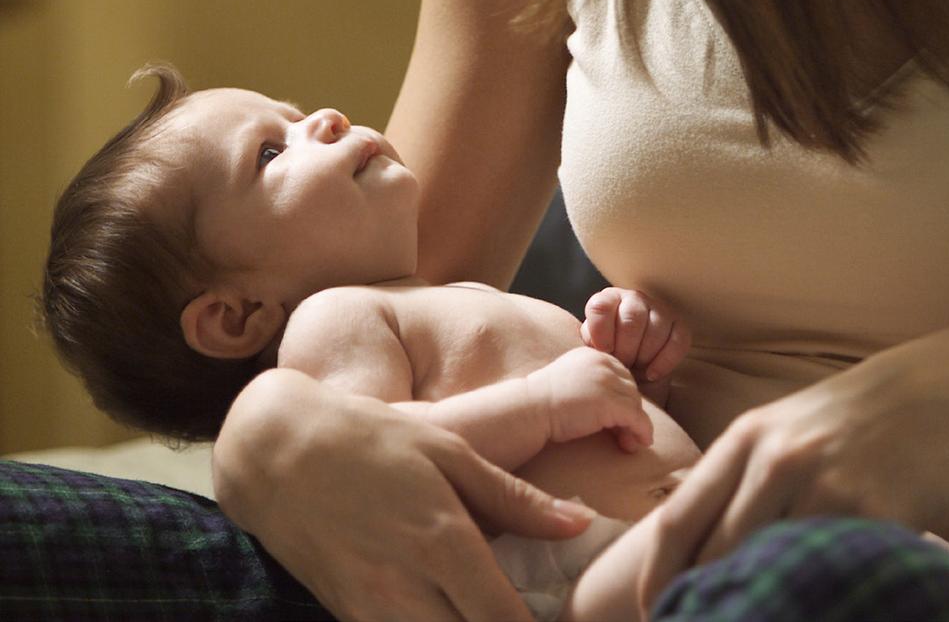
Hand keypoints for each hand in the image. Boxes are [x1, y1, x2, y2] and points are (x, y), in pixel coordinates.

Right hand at [214, 369, 595, 621]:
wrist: (275, 451)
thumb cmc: (369, 438)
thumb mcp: (447, 450)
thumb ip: (514, 498)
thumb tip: (579, 524)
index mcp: (443, 541)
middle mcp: (408, 588)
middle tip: (528, 616)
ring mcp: (373, 612)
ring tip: (489, 609)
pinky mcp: (347, 620)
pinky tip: (449, 611)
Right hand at [528, 346, 654, 452]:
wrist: (529, 409)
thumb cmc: (543, 401)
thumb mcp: (570, 381)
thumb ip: (590, 383)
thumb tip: (611, 405)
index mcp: (593, 355)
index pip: (621, 375)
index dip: (623, 398)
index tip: (619, 418)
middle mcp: (603, 363)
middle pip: (631, 388)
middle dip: (631, 411)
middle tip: (626, 434)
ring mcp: (607, 381)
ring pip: (636, 403)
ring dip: (636, 425)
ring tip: (629, 443)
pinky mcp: (610, 402)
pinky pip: (637, 418)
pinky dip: (642, 432)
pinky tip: (639, 444)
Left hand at [581, 287, 689, 381]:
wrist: (631, 367)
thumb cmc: (609, 356)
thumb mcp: (592, 349)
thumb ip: (590, 345)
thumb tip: (594, 355)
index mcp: (608, 300)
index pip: (601, 307)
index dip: (601, 335)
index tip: (604, 352)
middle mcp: (633, 298)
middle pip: (631, 318)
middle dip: (625, 349)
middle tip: (622, 363)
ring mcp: (659, 309)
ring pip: (656, 328)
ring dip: (644, 356)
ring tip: (636, 368)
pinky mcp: (679, 326)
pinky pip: (678, 341)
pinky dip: (664, 361)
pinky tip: (652, 373)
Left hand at [638, 325, 948, 610]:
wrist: (929, 397)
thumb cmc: (844, 422)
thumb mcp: (778, 433)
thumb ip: (736, 481)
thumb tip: (690, 548)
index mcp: (743, 440)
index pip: (677, 521)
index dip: (659, 579)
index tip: (654, 613)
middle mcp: (775, 461)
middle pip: (715, 557)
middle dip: (701, 605)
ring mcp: (824, 487)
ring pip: (768, 571)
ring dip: (756, 607)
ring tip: (752, 619)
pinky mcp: (872, 513)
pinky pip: (827, 573)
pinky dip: (811, 598)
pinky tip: (810, 607)